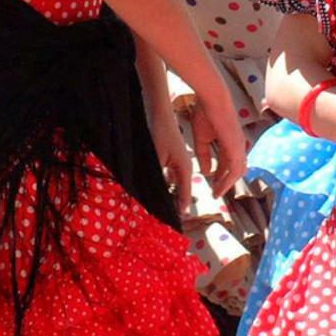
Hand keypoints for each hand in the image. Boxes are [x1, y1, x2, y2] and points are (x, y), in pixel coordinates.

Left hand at [148, 99, 193, 213]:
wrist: (159, 110)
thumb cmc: (159, 132)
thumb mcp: (155, 158)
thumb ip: (157, 179)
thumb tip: (154, 197)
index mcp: (185, 169)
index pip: (184, 197)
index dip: (179, 211)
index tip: (173, 225)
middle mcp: (185, 166)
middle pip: (180, 192)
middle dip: (172, 205)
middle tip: (161, 219)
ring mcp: (178, 161)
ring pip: (173, 184)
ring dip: (166, 193)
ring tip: (154, 206)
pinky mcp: (171, 156)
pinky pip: (169, 176)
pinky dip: (162, 183)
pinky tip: (150, 187)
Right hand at [189, 98, 246, 197]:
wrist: (211, 99)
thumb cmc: (205, 113)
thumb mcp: (202, 138)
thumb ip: (204, 155)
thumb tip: (206, 172)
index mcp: (231, 141)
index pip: (229, 162)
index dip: (221, 174)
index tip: (213, 183)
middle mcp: (238, 144)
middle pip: (236, 168)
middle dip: (226, 181)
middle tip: (216, 191)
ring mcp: (239, 146)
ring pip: (237, 171)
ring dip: (227, 184)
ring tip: (217, 192)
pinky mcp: (236, 147)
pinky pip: (235, 170)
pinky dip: (228, 180)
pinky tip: (218, 187)